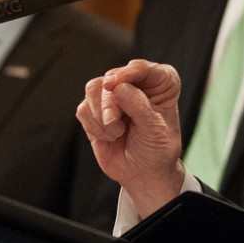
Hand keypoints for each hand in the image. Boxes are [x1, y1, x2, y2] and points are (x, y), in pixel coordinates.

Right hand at [76, 59, 185, 217]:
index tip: (114, 85)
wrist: (144, 174)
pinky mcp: (95, 110)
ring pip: (93, 89)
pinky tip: (108, 137)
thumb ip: (138, 106)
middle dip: (110, 103)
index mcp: (159, 81)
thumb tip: (116, 87)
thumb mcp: (155, 129)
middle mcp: (135, 83)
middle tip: (114, 123)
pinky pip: (83, 109)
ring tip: (116, 133)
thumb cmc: (157, 149)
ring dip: (101, 115)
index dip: (126, 74)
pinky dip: (93, 126)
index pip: (140, 68)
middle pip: (111, 78)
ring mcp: (113, 95)